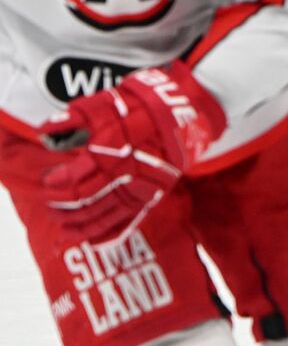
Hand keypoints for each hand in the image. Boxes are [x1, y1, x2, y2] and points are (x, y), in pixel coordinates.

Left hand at [40, 62, 226, 243]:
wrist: (184, 112)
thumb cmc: (139, 105)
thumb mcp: (102, 103)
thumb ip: (72, 119)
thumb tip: (46, 135)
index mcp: (110, 152)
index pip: (73, 181)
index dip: (55, 185)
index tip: (46, 180)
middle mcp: (126, 175)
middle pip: (85, 202)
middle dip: (63, 208)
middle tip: (50, 207)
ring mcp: (142, 188)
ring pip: (105, 217)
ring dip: (80, 227)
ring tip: (64, 230)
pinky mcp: (154, 194)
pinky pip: (130, 222)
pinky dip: (111, 235)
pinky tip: (96, 242)